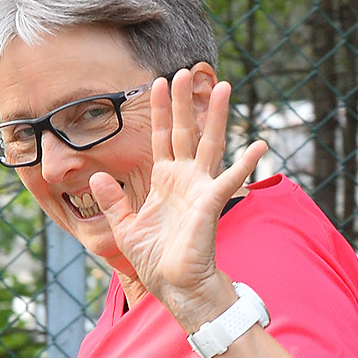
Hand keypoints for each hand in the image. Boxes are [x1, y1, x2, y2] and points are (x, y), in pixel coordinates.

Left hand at [89, 69, 267, 327]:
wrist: (175, 288)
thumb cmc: (155, 262)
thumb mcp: (124, 228)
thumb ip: (112, 202)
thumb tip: (98, 178)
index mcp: (165, 181)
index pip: (163, 137)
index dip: (161, 110)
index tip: (157, 82)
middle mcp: (185, 179)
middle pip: (186, 131)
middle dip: (185, 101)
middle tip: (185, 70)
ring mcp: (200, 189)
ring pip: (209, 144)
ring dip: (216, 116)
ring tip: (223, 86)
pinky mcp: (211, 203)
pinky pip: (231, 179)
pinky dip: (246, 162)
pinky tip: (260, 144)